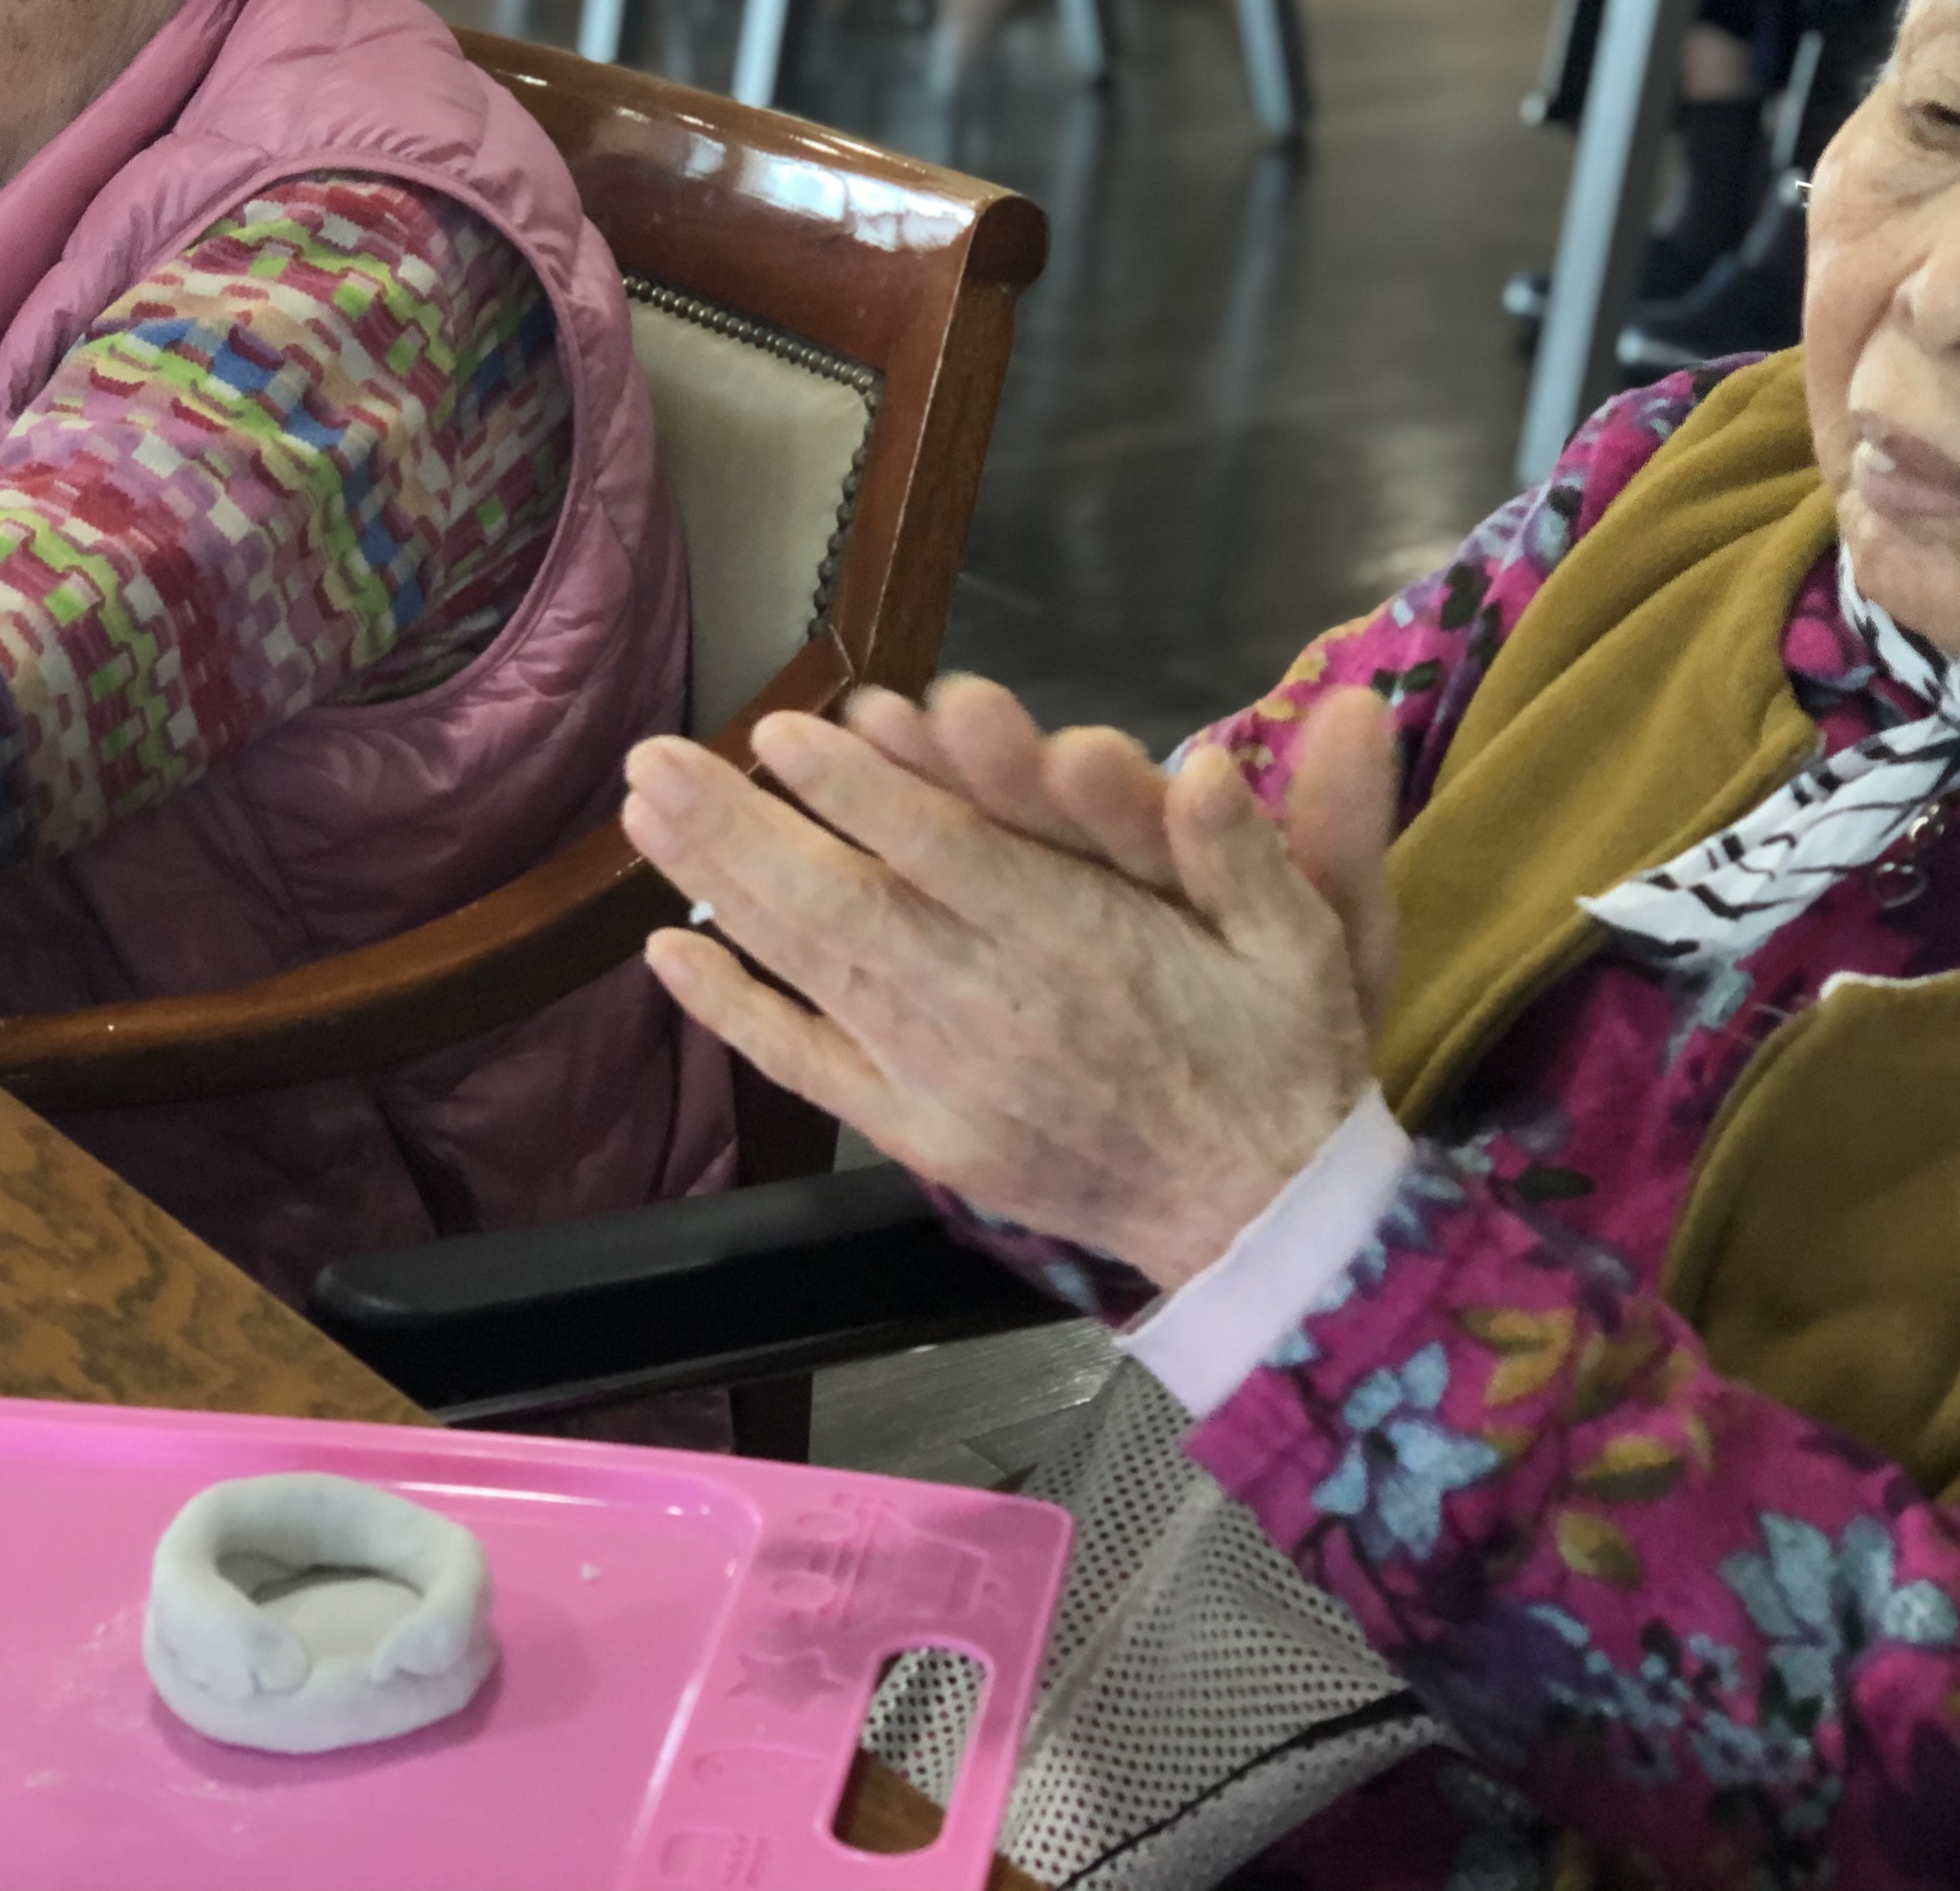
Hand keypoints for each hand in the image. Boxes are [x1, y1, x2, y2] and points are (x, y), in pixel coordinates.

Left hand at [621, 684, 1401, 1289]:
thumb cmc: (1283, 1059)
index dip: (868, 795)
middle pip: (852, 910)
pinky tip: (666, 957)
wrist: (1264, 1225)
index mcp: (1092, 952)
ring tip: (644, 815)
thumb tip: (1232, 753)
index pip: (958, 859)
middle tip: (656, 759)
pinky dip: (739, 1016)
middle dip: (747, 832)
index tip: (785, 733)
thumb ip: (1265, 845)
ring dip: (722, 892)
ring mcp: (951, 1083)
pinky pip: (815, 1070)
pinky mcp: (926, 1138)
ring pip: (819, 975)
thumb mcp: (1315, 943)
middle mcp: (1002, 1013)